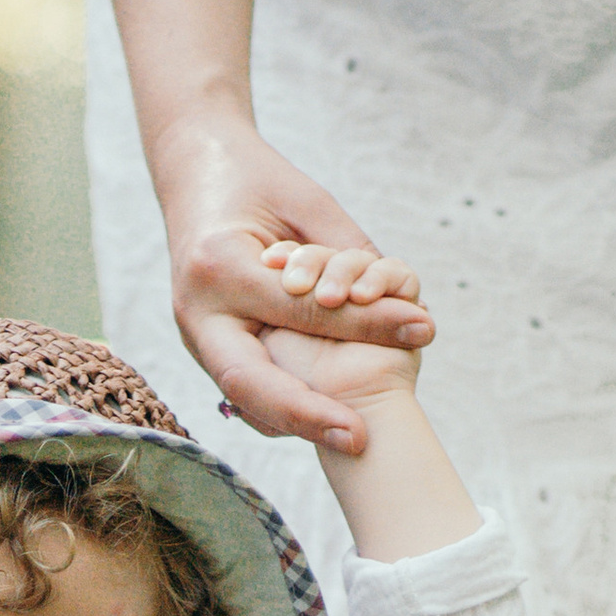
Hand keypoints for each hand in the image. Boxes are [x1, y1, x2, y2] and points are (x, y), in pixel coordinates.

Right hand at [152, 110, 432, 454]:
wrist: (195, 176)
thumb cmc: (258, 183)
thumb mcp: (308, 204)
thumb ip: (347, 256)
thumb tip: (401, 309)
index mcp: (218, 264)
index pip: (299, 307)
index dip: (361, 325)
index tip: (420, 331)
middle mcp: (197, 310)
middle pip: (249, 381)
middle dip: (305, 416)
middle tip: (360, 438)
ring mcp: (194, 336)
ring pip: (244, 400)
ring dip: (296, 424)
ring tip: (349, 436)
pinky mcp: (206, 348)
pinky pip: (245, 394)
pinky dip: (283, 411)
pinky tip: (323, 420)